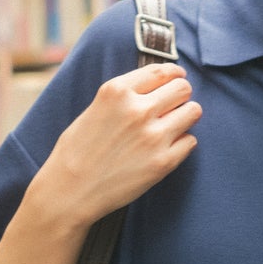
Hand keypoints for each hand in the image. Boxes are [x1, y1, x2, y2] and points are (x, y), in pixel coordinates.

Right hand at [32, 61, 201, 231]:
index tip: (177, 78)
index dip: (173, 74)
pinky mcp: (163, 162)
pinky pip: (190, 141)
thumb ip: (124, 96)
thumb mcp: (94, 109)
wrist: (69, 192)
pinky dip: (181, 144)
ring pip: (193, 111)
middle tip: (173, 106)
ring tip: (172, 127)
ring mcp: (153, 136)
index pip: (161, 71)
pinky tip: (165, 149)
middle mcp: (137, 109)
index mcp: (116, 91)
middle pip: (183, 88)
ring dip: (185, 117)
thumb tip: (155, 89)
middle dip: (180, 95)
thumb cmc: (76, 153)